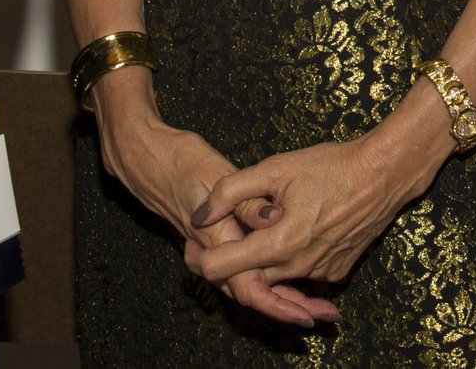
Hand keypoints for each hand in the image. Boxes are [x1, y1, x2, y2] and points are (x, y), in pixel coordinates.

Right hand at [92, 76, 339, 327]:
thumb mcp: (216, 174)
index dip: (279, 305)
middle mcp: (216, 250)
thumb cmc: (181, 162)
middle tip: (326, 317)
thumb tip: (272, 219)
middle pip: (254, 294)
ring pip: (252, 284)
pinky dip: (272, 278)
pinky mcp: (221, 239)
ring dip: (285, 296)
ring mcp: (217, 247)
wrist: (149, 158)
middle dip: (289, 308)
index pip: (249, 288)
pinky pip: (247, 269)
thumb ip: (244, 201)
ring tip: (320, 307)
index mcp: (217, 239)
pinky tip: (296, 278)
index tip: (306, 314)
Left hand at [187, 93, 447, 291]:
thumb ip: (230, 192)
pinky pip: (303, 273)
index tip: (193, 243)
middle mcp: (300, 267)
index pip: (223, 268)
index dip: (201, 258)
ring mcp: (321, 273)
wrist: (384, 174)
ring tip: (261, 228)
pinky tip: (294, 231)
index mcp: (280, 243)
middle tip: (219, 236)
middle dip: (230, 261)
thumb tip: (199, 214)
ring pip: (277, 277)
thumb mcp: (275, 168)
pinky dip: (291, 260)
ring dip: (262, 261)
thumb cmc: (331, 166)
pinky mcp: (337, 272)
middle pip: (248, 277)